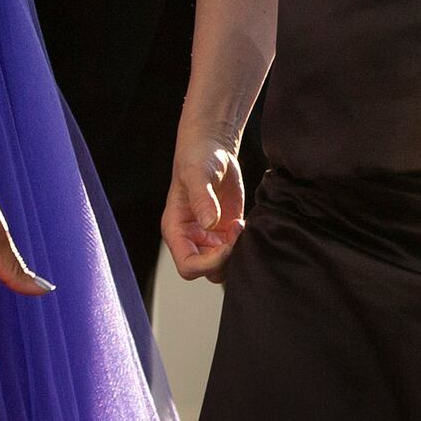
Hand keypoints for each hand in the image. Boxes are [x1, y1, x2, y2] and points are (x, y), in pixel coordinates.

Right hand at [162, 140, 245, 280]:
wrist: (212, 149)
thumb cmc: (198, 158)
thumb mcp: (198, 175)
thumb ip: (202, 199)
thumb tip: (209, 223)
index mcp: (176, 230)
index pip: (188, 267)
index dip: (209, 263)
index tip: (227, 244)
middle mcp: (190, 239)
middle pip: (207, 271)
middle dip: (226, 258)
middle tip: (237, 229)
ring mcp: (209, 238)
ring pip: (223, 266)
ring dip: (236, 252)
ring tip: (240, 224)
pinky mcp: (225, 233)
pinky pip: (235, 251)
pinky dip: (243, 244)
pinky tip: (244, 222)